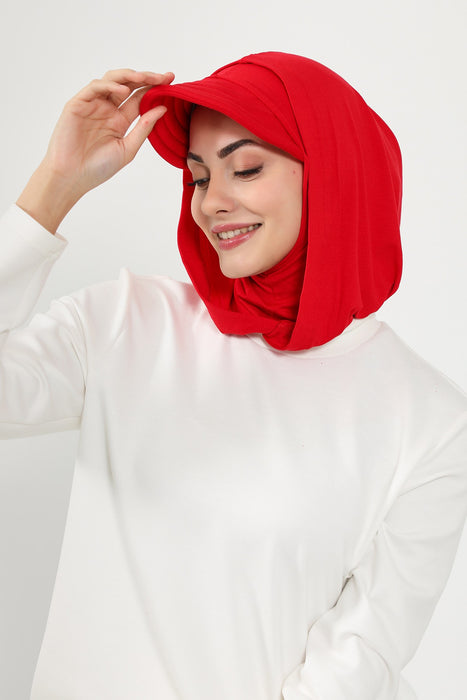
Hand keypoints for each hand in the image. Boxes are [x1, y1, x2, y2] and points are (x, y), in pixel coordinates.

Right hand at [17, 69, 173, 232]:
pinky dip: (109, 86)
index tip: (171, 81)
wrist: (72, 177)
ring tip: (146, 77)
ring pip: (112, 80)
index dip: (155, 88)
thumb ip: (144, 127)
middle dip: (146, 78)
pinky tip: (123, 91)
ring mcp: (93, 105)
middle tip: (164, 76)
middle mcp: (107, 109)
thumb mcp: (128, 148)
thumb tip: (163, 108)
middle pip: (129, 85)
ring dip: (129, 76)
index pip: (140, 98)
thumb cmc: (98, 168)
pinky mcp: (78, 104)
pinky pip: (95, 88)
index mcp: (120, 120)